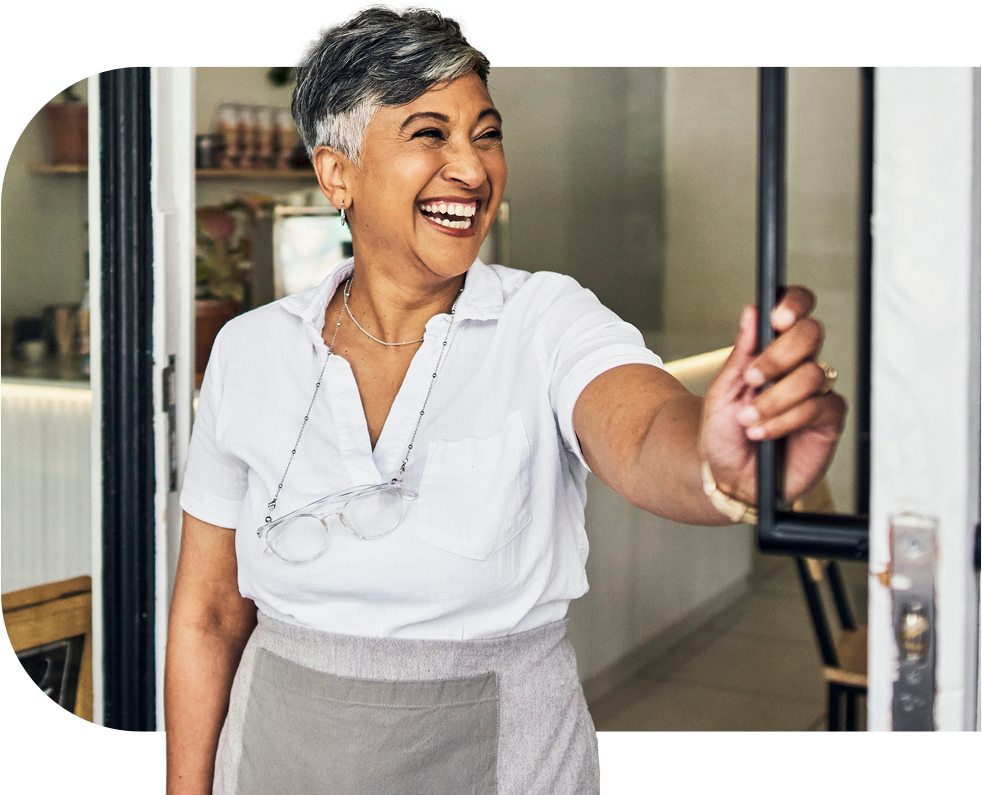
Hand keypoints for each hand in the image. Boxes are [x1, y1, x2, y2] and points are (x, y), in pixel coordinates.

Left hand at [699, 287, 846, 505]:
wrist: (727, 477)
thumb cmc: (724, 434)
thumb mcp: (722, 392)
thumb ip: (741, 354)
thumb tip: (752, 312)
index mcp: (772, 352)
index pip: (794, 312)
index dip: (793, 304)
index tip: (776, 317)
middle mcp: (797, 367)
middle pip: (811, 333)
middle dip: (780, 354)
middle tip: (754, 378)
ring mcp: (815, 393)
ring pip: (813, 374)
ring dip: (775, 398)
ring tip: (749, 418)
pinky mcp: (827, 421)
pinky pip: (818, 407)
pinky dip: (786, 419)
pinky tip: (764, 432)